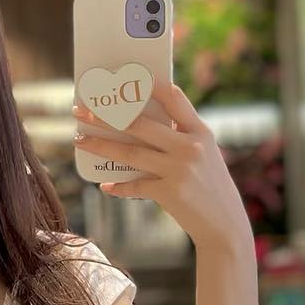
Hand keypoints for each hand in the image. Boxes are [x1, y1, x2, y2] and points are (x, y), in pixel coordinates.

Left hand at [72, 73, 249, 248]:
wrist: (225, 225)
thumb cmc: (211, 187)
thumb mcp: (206, 155)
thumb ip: (181, 137)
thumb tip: (140, 124)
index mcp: (201, 132)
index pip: (173, 97)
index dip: (148, 85)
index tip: (125, 79)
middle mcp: (190, 147)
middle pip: (139, 124)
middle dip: (105, 115)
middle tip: (80, 110)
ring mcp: (179, 169)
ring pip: (130, 153)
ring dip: (100, 145)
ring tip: (79, 140)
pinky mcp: (170, 193)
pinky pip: (135, 186)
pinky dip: (119, 186)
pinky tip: (104, 185)